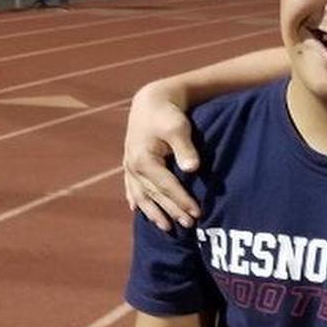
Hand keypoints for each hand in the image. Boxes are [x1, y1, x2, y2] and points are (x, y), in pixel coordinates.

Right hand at [123, 82, 201, 229]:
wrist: (151, 100)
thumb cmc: (168, 113)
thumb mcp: (178, 127)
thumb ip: (184, 148)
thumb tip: (192, 168)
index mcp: (144, 160)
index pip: (166, 187)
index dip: (181, 201)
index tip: (197, 213)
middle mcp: (133, 166)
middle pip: (155, 195)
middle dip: (172, 211)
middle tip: (189, 224)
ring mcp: (129, 166)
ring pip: (141, 195)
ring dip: (153, 212)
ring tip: (166, 227)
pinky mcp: (131, 162)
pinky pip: (131, 187)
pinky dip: (136, 199)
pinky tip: (137, 210)